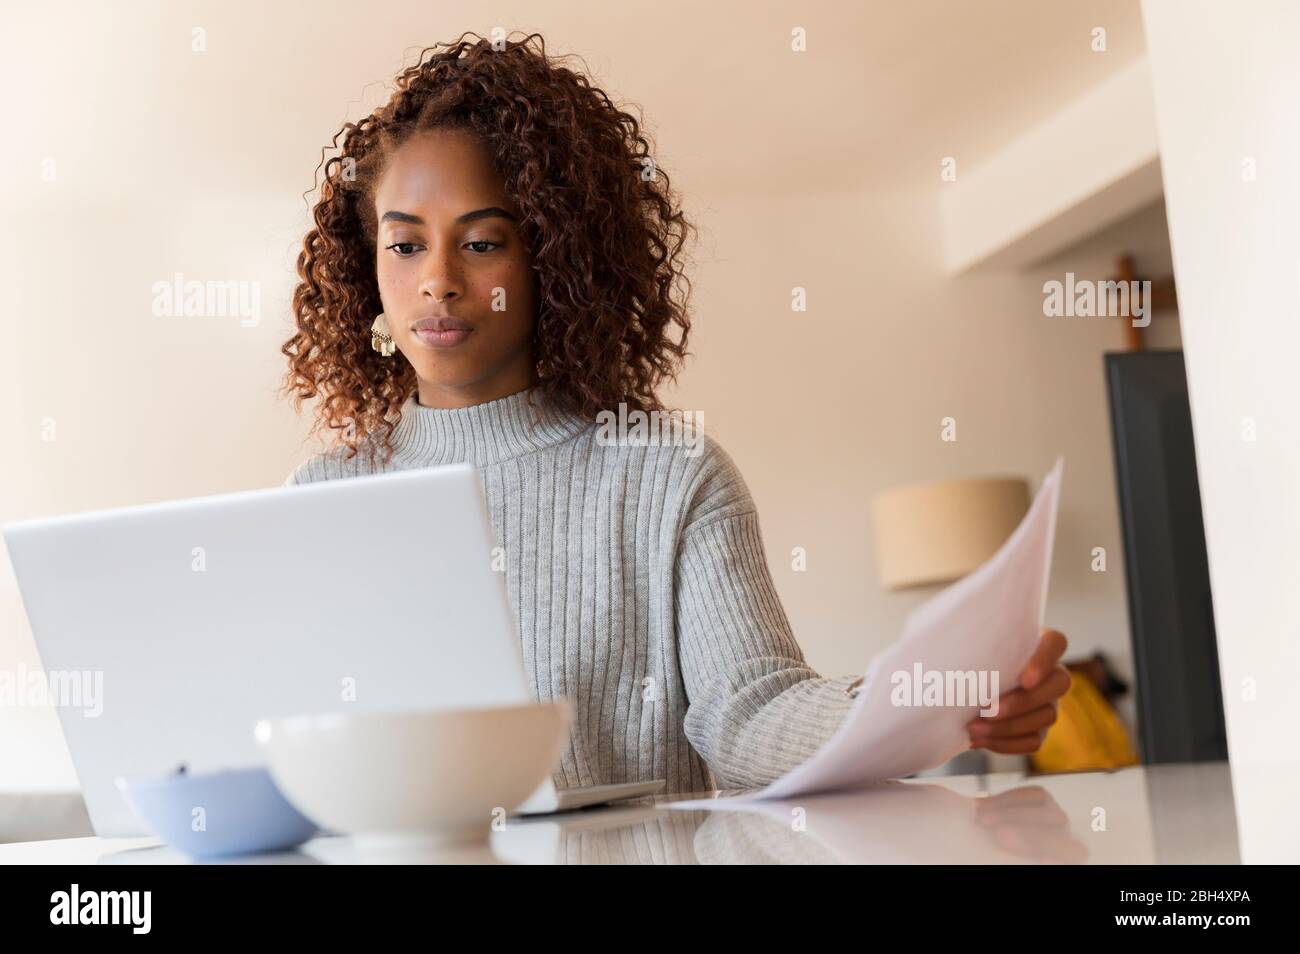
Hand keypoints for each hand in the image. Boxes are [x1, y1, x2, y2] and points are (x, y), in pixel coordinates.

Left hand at [966, 628, 1070, 754]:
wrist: (960, 691)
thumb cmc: (966, 659)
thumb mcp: (969, 647)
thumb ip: (970, 645)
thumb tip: (948, 651)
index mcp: (1036, 645)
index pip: (1056, 642)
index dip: (1044, 661)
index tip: (1023, 679)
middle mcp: (1050, 674)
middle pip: (1058, 685)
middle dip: (1021, 702)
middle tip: (987, 710)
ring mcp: (1049, 703)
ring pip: (1046, 716)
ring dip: (1008, 727)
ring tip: (974, 728)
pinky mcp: (1039, 729)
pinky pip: (1033, 742)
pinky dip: (1005, 744)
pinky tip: (980, 741)